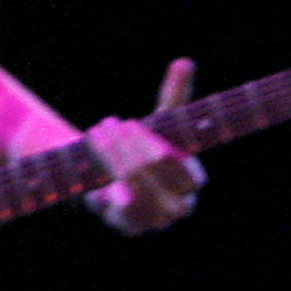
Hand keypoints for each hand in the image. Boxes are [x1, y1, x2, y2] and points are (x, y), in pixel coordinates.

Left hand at [89, 57, 204, 233]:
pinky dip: (111, 192)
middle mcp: (182, 204)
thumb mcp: (158, 123)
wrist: (111, 180)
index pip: (176, 160)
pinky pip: (122, 211)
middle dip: (124, 144)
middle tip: (105, 126)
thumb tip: (185, 62)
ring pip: (133, 185)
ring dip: (111, 158)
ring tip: (97, 139)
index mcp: (193, 178)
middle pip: (149, 169)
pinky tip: (102, 183)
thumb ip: (174, 95)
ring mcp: (158, 220)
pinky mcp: (132, 228)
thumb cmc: (141, 149)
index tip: (129, 123)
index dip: (149, 141)